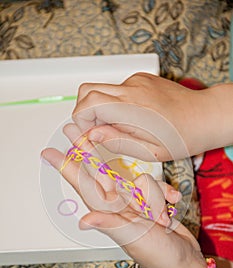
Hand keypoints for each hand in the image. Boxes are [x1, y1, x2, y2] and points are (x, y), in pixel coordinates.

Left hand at [41, 123, 204, 267]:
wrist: (181, 263)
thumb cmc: (157, 256)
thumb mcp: (134, 238)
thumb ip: (110, 224)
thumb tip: (84, 220)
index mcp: (108, 211)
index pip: (82, 184)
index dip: (65, 167)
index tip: (48, 153)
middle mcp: (117, 204)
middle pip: (98, 170)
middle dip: (85, 150)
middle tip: (71, 129)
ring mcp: (133, 203)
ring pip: (138, 180)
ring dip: (153, 195)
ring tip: (162, 217)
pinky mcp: (149, 202)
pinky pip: (156, 187)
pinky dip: (165, 194)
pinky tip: (173, 204)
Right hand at [72, 73, 220, 160]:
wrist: (204, 116)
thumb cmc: (183, 137)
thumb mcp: (149, 151)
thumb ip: (116, 141)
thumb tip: (90, 134)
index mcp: (133, 110)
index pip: (88, 104)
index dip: (80, 121)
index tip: (88, 135)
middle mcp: (132, 89)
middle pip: (86, 90)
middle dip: (84, 113)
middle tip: (98, 131)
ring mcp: (136, 81)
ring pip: (100, 89)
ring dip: (100, 108)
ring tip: (120, 126)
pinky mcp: (140, 78)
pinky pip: (116, 89)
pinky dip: (115, 103)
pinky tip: (133, 116)